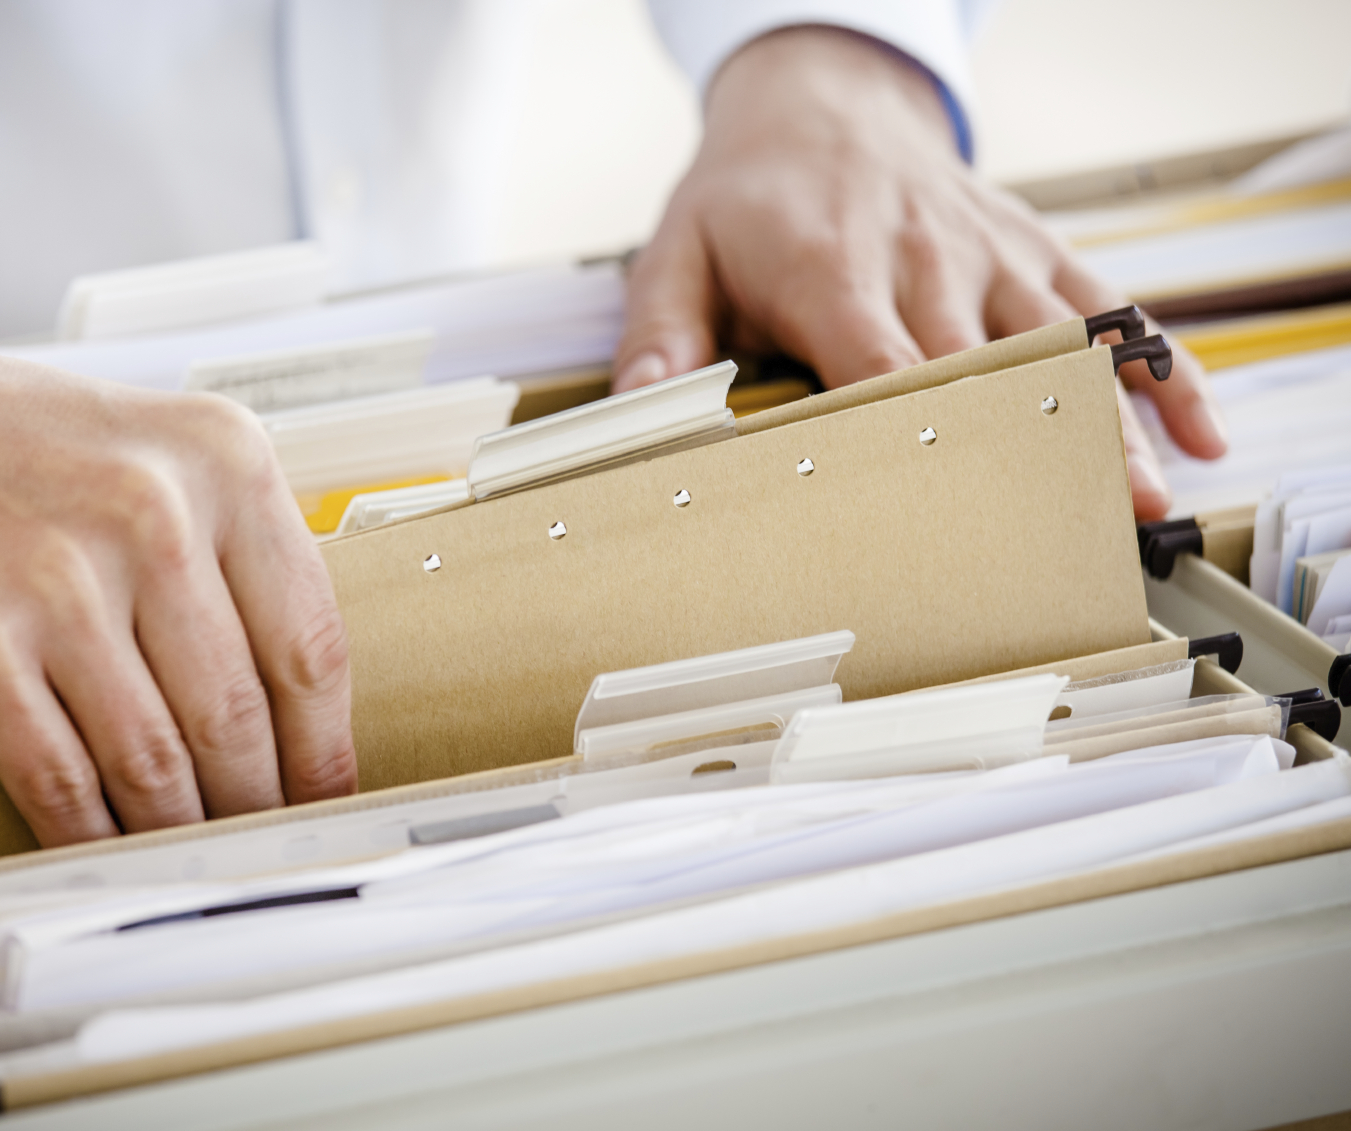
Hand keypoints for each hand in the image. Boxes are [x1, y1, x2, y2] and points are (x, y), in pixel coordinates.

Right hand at [0, 324, 356, 845]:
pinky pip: (58, 777)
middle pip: (238, 712)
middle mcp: (152, 511)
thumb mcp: (157, 452)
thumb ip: (230, 552)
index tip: (328, 798)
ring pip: (155, 758)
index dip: (325, 746)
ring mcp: (59, 578)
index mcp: (222, 460)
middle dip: (256, 803)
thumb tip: (292, 701)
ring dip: (181, 831)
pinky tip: (109, 855)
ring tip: (196, 862)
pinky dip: (91, 836)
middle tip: (264, 847)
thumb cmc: (10, 445)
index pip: (310, 642)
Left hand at [613, 25, 1227, 519]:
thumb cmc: (747, 197)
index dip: (914, 440)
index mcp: (832, 271)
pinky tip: (1197, 433)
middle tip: (1063, 533)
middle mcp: (924, 261)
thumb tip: (643, 404)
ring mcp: (988, 254)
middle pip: (984, 368)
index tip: (942, 514)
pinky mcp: (1031, 248)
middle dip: (1023, 449)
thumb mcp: (679, 251)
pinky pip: (1107, 306)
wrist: (819, 102)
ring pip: (1061, 342)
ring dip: (1106, 422)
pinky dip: (1159, 367)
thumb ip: (663, 332)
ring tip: (1143, 502)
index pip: (880, 367)